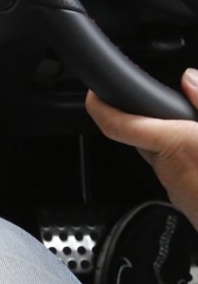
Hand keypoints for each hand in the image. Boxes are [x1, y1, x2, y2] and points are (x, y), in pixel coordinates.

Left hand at [86, 68, 197, 229]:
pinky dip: (189, 161)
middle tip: (169, 106)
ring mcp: (177, 190)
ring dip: (175, 142)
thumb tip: (189, 79)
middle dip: (152, 120)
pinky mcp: (187, 204)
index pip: (117, 125)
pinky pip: (179, 173)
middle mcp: (169, 169)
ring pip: (163, 157)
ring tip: (193, 132)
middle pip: (142, 138)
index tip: (94, 95)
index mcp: (176, 145)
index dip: (100, 107)